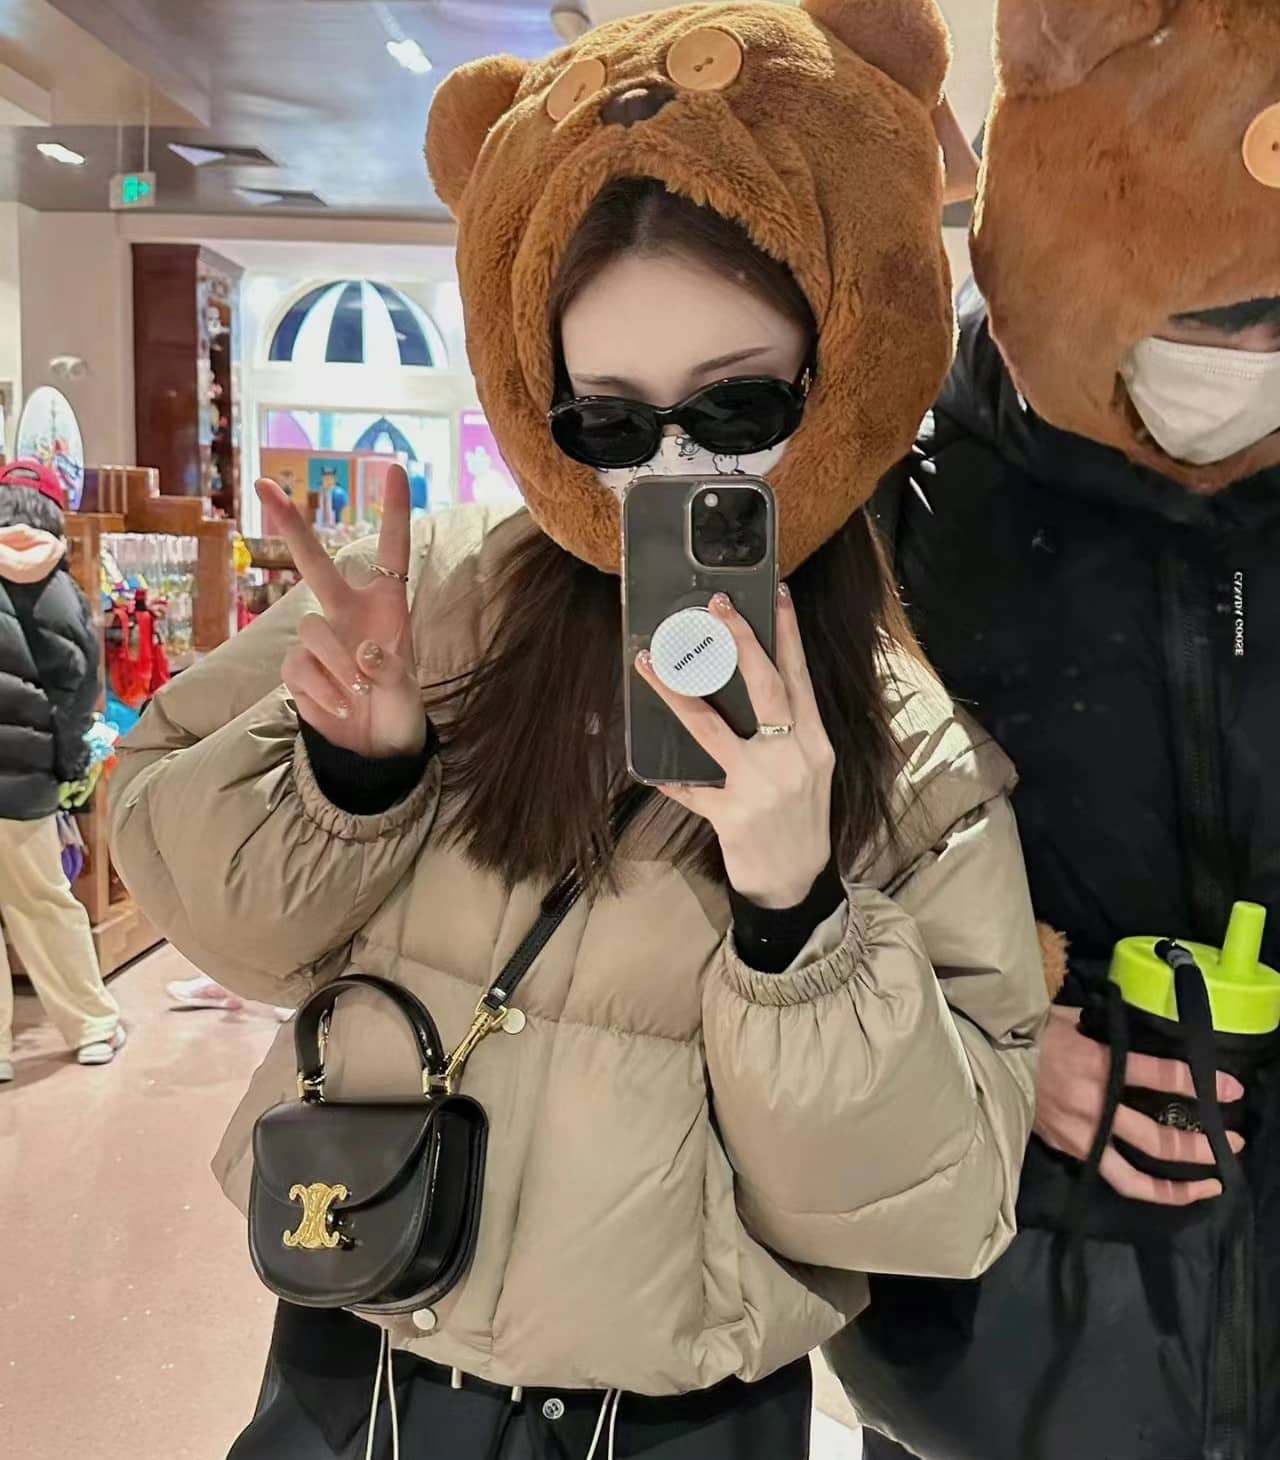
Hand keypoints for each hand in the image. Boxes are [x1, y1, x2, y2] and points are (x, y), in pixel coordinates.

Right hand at [257, 467, 425, 758]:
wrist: (375, 749)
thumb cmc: (399, 711)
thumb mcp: (409, 694)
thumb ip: (391, 672)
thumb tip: (363, 652)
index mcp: (387, 607)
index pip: (392, 552)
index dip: (394, 511)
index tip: (396, 468)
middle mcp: (348, 612)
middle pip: (316, 563)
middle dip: (289, 525)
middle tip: (265, 484)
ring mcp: (319, 638)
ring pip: (312, 631)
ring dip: (337, 664)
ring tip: (360, 693)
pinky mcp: (297, 667)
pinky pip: (300, 667)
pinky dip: (322, 690)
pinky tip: (342, 707)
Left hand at [636, 585, 833, 908]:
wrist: (797, 883)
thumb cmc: (801, 821)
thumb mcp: (808, 773)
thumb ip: (788, 735)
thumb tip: (753, 694)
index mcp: (814, 743)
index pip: (800, 678)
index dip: (788, 635)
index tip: (777, 595)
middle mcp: (791, 757)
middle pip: (765, 687)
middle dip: (740, 641)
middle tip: (716, 605)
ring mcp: (760, 785)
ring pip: (711, 726)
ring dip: (676, 691)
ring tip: (650, 662)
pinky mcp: (731, 814)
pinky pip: (690, 787)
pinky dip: (668, 777)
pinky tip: (649, 768)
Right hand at [1034, 1006, 1244, 1204]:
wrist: (983, 1058)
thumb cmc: (1028, 1031)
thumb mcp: (1071, 1018)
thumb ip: (1104, 1032)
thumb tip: (1136, 1034)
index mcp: (1098, 1065)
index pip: (1162, 1077)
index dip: (1202, 1085)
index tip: (1232, 1090)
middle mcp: (1094, 1106)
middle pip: (1157, 1138)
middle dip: (1201, 1145)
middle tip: (1232, 1144)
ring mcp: (1080, 1135)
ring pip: (1135, 1176)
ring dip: (1178, 1185)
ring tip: (1209, 1185)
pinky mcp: (1067, 1149)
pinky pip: (1110, 1173)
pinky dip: (1141, 1185)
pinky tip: (1163, 1187)